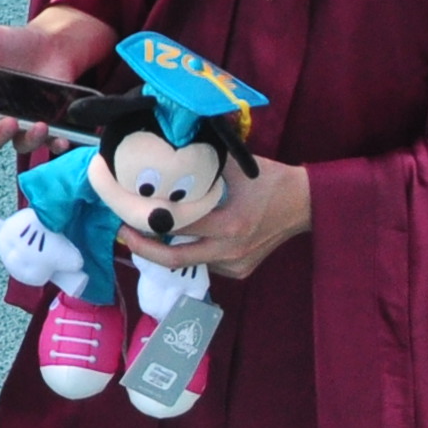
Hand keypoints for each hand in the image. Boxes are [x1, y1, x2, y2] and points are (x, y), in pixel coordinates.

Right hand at [0, 8, 116, 151]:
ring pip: (20, 144)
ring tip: (40, 126)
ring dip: (29, 140)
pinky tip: (62, 139)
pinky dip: (56, 144)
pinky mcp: (48, 125)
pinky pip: (51, 142)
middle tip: (8, 122)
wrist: (50, 45)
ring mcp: (22, 124)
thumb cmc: (14, 44)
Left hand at [119, 155, 311, 282]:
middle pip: (173, 258)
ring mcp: (235, 264)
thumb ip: (201, 166)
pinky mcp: (239, 271)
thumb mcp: (234, 167)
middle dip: (142, 248)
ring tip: (147, 231)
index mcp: (230, 223)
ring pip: (188, 262)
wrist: (304, 204)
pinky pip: (204, 263)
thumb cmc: (268, 180)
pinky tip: (183, 236)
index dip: (147, 220)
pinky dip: (190, 250)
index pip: (177, 226)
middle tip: (123, 233)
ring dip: (166, 249)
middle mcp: (230, 249)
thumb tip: (164, 157)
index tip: (125, 212)